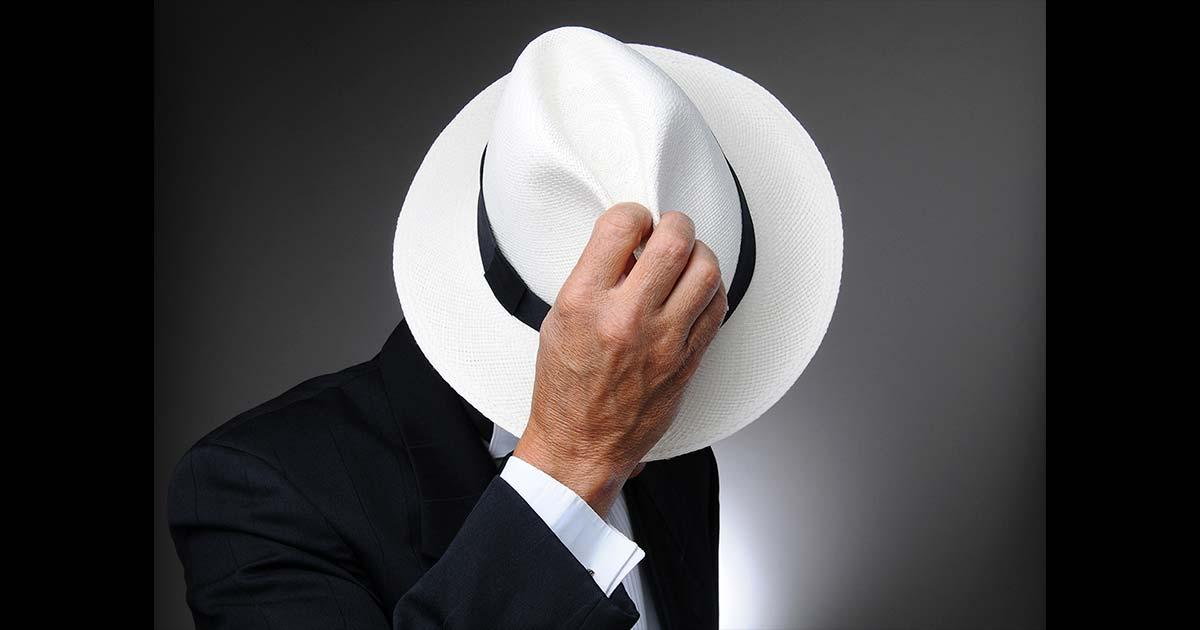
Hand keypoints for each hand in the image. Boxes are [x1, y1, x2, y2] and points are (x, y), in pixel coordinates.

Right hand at [513, 202, 727, 515]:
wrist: (582, 444)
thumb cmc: (566, 388)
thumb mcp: (558, 320)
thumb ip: (595, 277)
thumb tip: (630, 244)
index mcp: (584, 302)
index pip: (621, 225)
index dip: (634, 214)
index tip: (635, 223)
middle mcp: (626, 319)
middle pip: (675, 241)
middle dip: (676, 224)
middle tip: (669, 229)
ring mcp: (663, 341)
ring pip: (707, 270)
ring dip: (699, 253)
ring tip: (686, 258)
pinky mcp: (688, 360)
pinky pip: (717, 306)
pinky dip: (711, 288)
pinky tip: (695, 290)